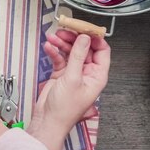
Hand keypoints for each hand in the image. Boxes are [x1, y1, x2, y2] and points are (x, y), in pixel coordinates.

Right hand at [29, 31, 110, 149]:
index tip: (85, 28)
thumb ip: (78, 56)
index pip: (102, 51)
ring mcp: (74, 73)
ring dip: (62, 43)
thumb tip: (85, 39)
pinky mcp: (61, 75)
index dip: (95, 38)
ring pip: (70, 51)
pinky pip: (59, 58)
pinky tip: (49, 47)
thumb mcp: (72, 78)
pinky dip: (54, 52)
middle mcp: (87, 73)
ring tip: (53, 37)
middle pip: (84, 48)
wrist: (47, 121)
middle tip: (65, 30)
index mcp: (97, 76)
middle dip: (74, 38)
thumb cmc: (64, 110)